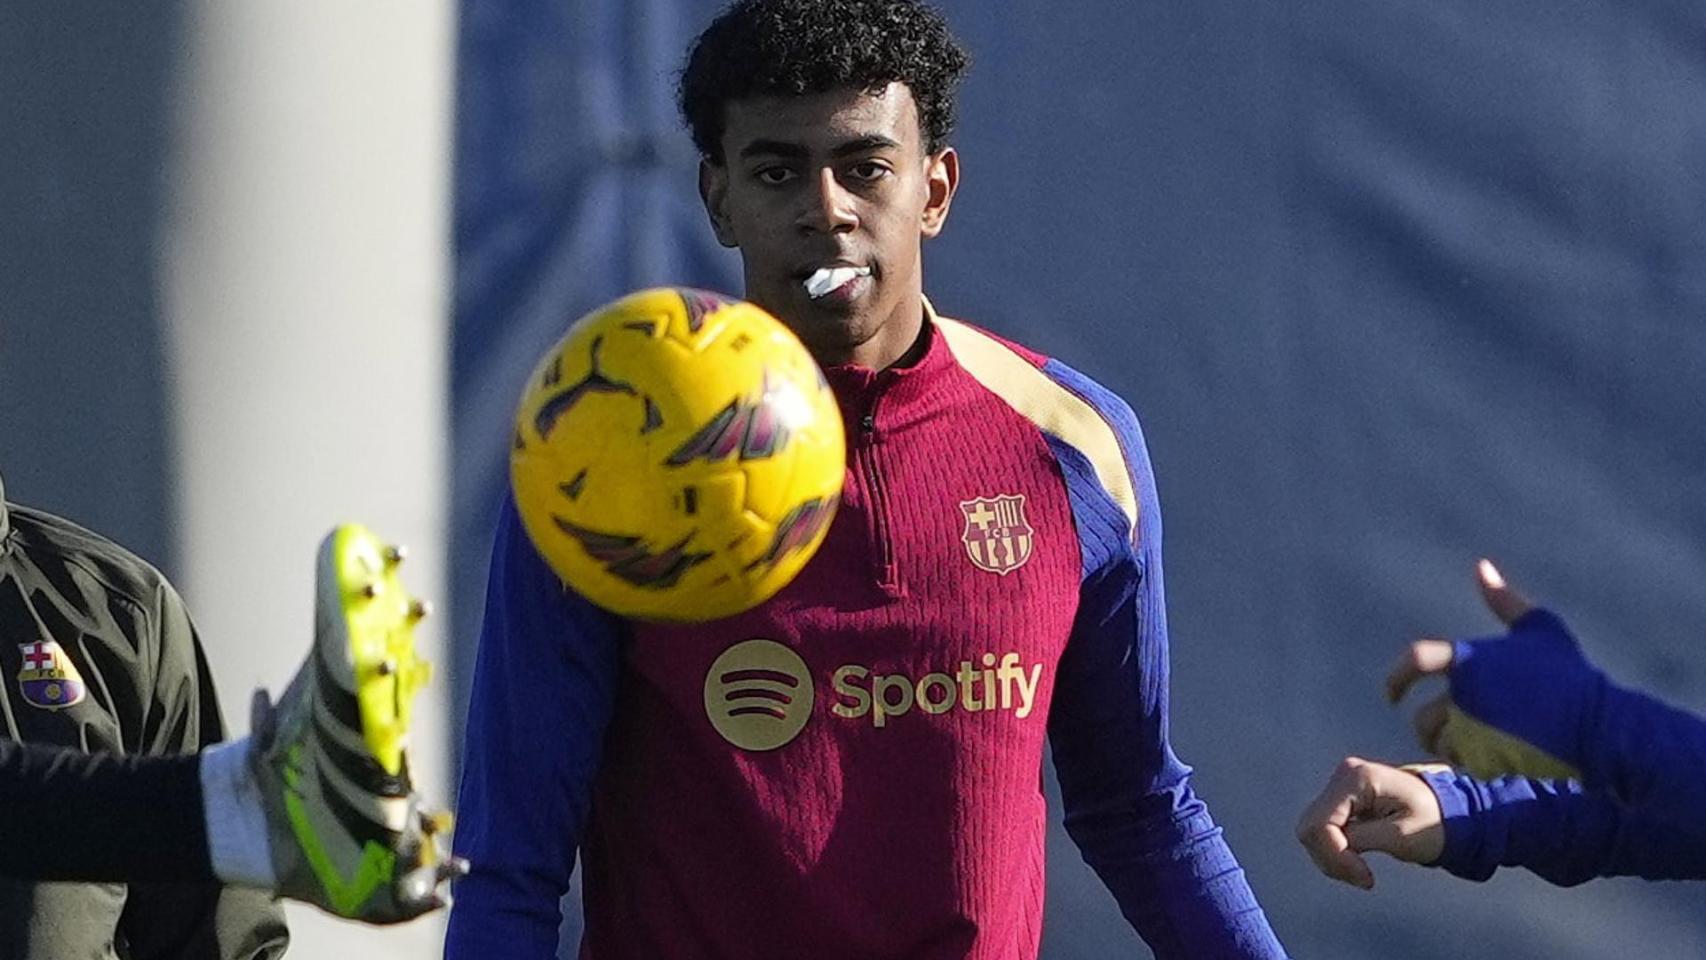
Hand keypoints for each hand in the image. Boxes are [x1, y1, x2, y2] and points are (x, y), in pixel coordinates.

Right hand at [1296, 757, 1444, 888]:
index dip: (1336, 856)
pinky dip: (1334, 851)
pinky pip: (1321, 830)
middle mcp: (1343, 775)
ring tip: (1360, 873)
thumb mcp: (1399, 835)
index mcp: (1357, 778)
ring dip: (1331, 858)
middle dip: (1331, 859)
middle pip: (1311, 828)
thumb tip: (1332, 846)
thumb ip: (1359, 839)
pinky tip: (1356, 861)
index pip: (1322, 824)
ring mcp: (1340, 785)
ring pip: (1311, 830)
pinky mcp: (1341, 799)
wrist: (1451, 813)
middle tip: (1361, 878)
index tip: (1366, 878)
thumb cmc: (1434, 822)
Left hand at [1383, 560, 1585, 779]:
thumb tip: (1482, 567)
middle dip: (1427, 731)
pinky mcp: (1485, 760)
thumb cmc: (1570, 676)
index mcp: (1468, 658)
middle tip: (1437, 737)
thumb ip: (1505, 601)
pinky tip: (1494, 763)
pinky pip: (1463, 767)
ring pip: (1440, 745)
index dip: (1398, 677)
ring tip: (1474, 750)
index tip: (1392, 696)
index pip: (1416, 661)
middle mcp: (1463, 693)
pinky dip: (1472, 767)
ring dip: (1450, 750)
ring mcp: (1471, 729)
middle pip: (1424, 719)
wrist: (1599, 726)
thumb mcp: (1540, 630)